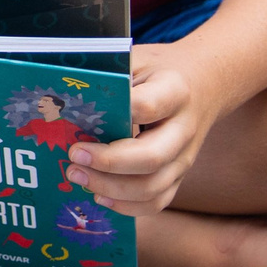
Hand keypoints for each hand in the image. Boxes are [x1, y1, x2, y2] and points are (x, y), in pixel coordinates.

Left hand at [68, 53, 215, 218]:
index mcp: (174, 91)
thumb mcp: (137, 60)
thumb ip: (109, 76)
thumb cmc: (157, 72)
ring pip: (152, 186)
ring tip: (76, 176)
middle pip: (151, 157)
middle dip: (107, 162)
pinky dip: (126, 206)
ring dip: (109, 188)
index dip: (117, 115)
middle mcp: (184, 129)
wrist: (205, 84)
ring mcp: (184, 157)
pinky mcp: (179, 175)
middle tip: (73, 155)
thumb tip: (61, 95)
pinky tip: (98, 196)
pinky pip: (157, 202)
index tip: (82, 117)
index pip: (148, 106)